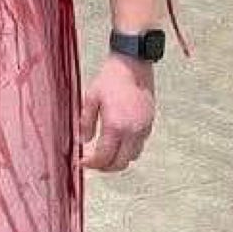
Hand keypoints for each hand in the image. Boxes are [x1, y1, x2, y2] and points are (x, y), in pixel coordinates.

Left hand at [81, 54, 154, 172]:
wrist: (133, 64)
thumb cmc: (111, 78)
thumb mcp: (91, 98)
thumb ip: (86, 123)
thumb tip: (83, 141)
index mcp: (116, 126)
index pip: (103, 157)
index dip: (91, 164)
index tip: (82, 162)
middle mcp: (133, 131)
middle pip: (120, 163)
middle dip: (105, 167)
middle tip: (93, 163)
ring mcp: (144, 128)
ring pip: (132, 157)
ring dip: (119, 160)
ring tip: (106, 154)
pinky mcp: (150, 123)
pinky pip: (140, 145)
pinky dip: (129, 149)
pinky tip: (119, 141)